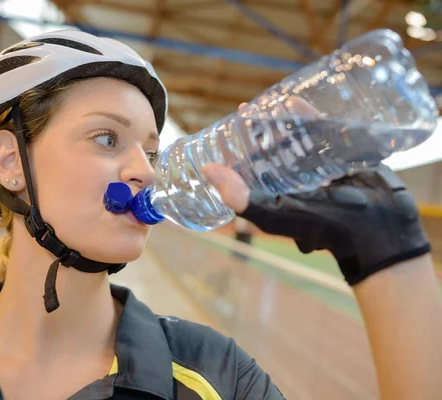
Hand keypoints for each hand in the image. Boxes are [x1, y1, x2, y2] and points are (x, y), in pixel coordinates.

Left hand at [202, 103, 430, 285]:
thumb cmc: (322, 226)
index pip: (248, 170)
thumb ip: (240, 197)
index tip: (220, 134)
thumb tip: (206, 170)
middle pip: (268, 151)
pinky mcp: (339, 156)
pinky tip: (292, 101)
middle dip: (254, 132)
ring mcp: (317, 168)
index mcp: (275, 195)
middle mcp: (293, 181)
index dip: (233, 153)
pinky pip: (320, 132)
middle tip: (242, 112)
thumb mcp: (274, 214)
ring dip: (278, 121)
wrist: (376, 228)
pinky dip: (307, 116)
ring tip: (263, 103)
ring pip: (292, 139)